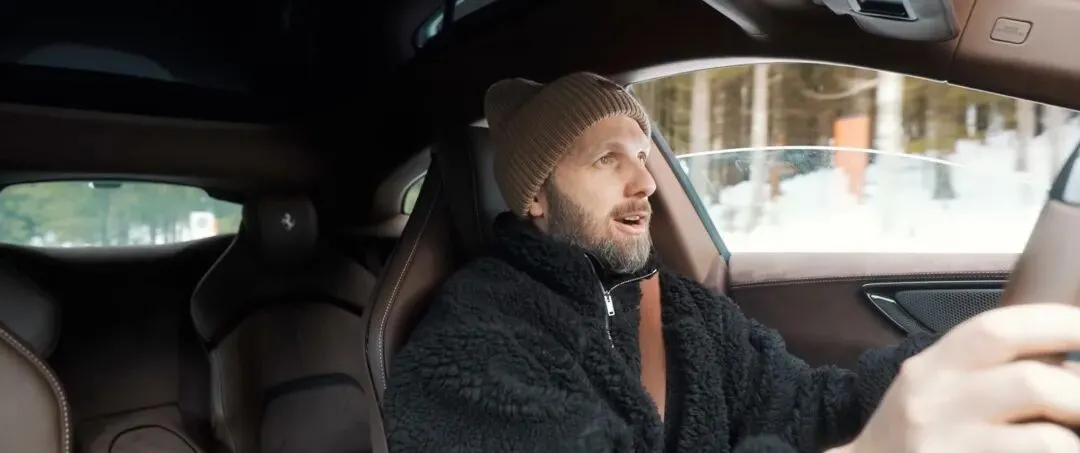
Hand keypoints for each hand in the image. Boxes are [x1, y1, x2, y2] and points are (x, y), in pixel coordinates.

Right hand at [840, 303, 1079, 452]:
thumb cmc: (913, 435)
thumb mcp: (934, 389)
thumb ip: (984, 369)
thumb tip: (1069, 364)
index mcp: (932, 367)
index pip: (997, 329)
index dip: (1057, 323)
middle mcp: (934, 403)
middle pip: (1032, 383)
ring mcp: (946, 448)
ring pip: (1046, 440)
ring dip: (1075, 439)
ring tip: (1075, 439)